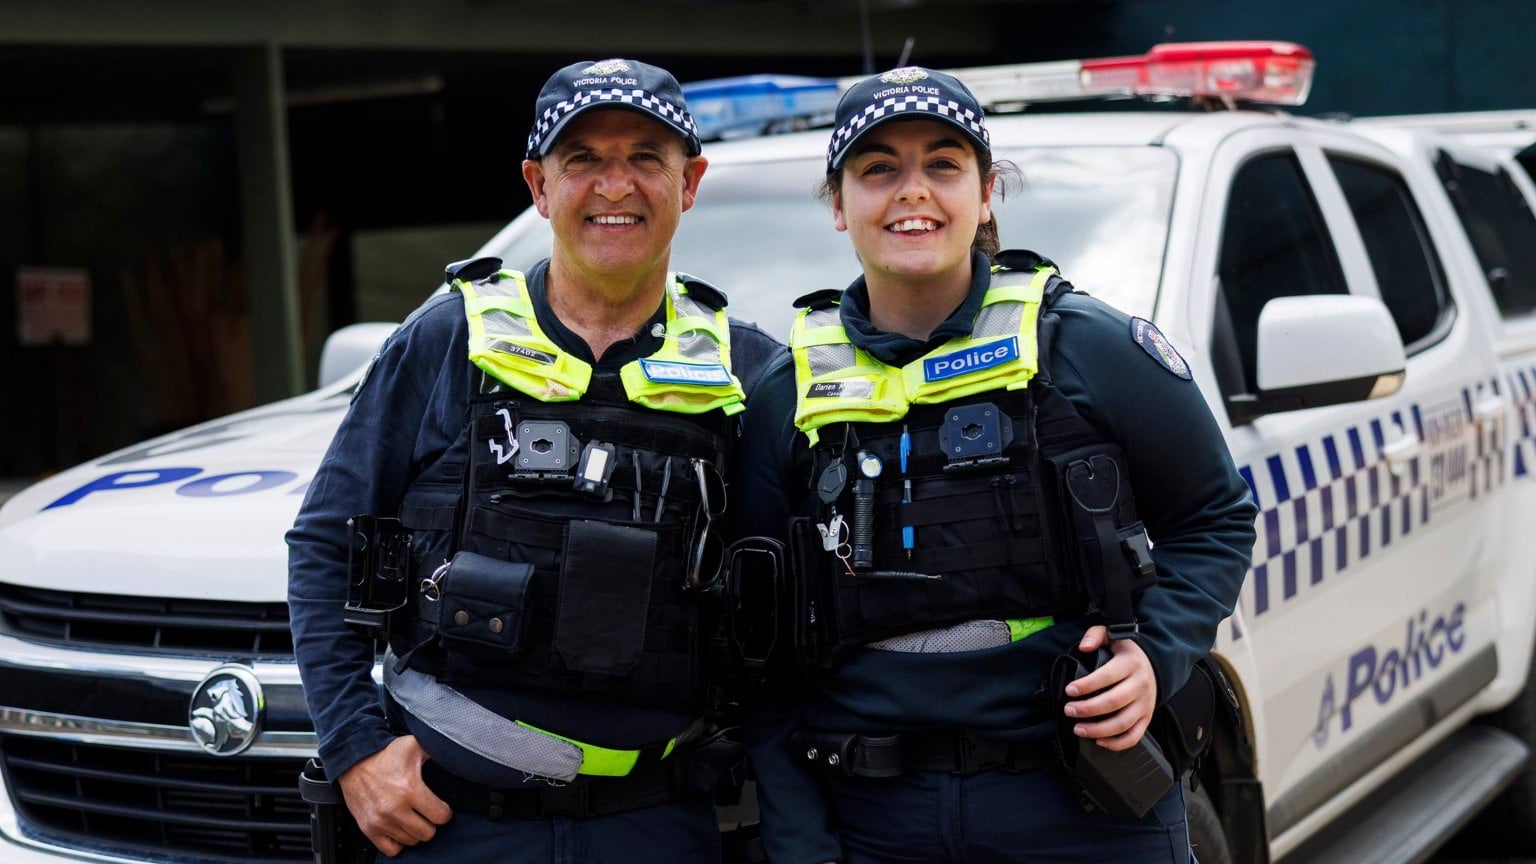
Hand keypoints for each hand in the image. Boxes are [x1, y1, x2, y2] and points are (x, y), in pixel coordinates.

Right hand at [338, 735, 452, 856]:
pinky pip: (390, 849)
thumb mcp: (413, 745)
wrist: (353, 762)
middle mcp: (394, 808)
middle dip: (431, 823)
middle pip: (427, 833)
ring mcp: (380, 821)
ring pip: (410, 841)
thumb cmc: (385, 754)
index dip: (445, 812)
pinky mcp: (368, 829)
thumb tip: (451, 750)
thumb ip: (434, 747)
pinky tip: (400, 829)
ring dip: (414, 831)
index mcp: (410, 789)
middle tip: (427, 813)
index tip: (441, 807)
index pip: (440, 816)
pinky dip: (398, 842)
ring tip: (412, 818)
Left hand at [1062, 625, 1157, 751]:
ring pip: (1123, 723)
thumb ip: (1095, 635)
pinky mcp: (1146, 718)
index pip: (1107, 676)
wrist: (1154, 665)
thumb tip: (1084, 647)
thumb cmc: (1126, 653)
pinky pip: (1134, 736)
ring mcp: (1145, 704)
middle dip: (1087, 709)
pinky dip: (1116, 743)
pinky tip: (1098, 741)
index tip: (1069, 690)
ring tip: (1078, 728)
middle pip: (1113, 702)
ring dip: (1098, 730)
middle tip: (1069, 710)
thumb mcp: (1112, 636)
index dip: (1086, 685)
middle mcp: (1140, 685)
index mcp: (1130, 664)